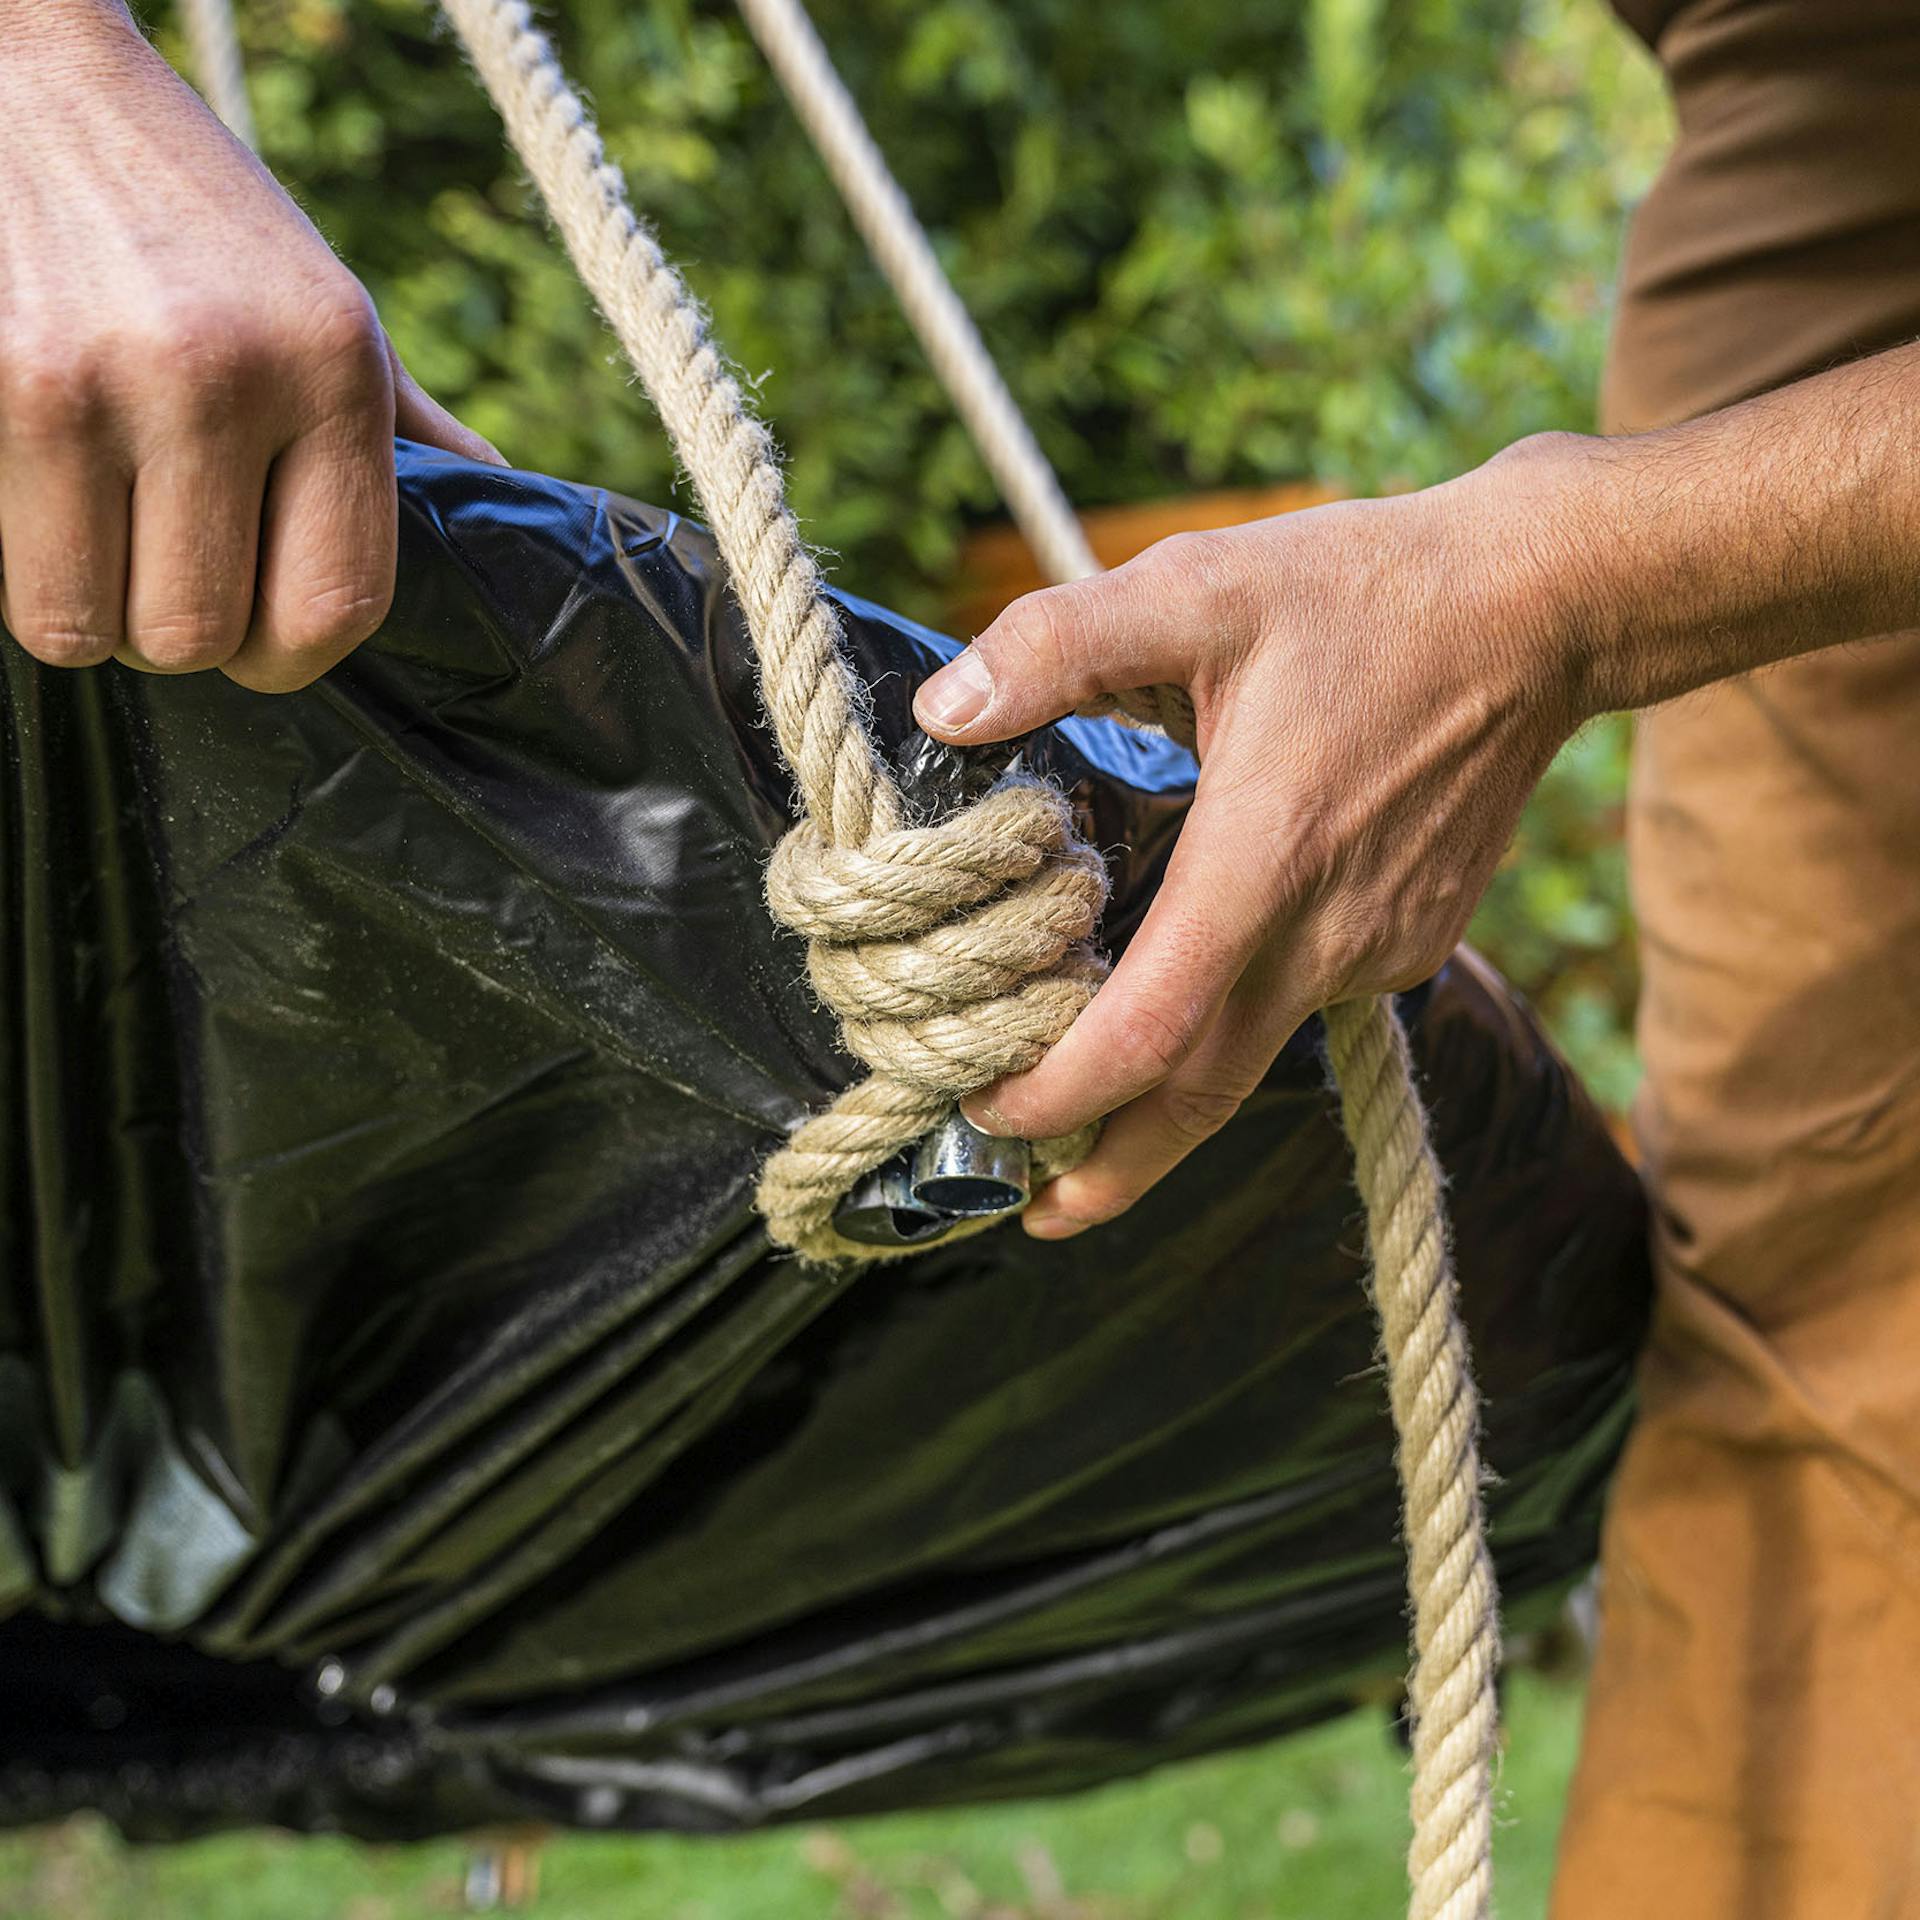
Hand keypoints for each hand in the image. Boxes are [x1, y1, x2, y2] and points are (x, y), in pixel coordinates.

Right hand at [0, 2, 500, 692]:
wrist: (37, 82)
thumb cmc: (202, 221)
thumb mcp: (332, 310)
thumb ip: (405, 426)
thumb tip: (504, 514)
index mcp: (334, 369)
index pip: (338, 605)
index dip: (294, 657)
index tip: (265, 639)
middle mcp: (225, 375)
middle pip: (206, 635)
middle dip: (185, 638)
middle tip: (167, 579)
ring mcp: (98, 381)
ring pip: (95, 626)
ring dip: (98, 617)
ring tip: (105, 550)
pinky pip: (11, 574)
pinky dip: (29, 574)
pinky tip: (49, 511)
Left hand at [913, 446, 1586, 1235]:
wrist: (1543, 610)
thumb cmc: (1370, 591)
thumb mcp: (1198, 587)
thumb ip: (1058, 644)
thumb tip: (943, 710)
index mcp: (1261, 867)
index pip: (1147, 1037)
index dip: (1060, 1097)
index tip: (990, 1119)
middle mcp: (1327, 935)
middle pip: (1201, 1097)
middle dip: (1112, 1169)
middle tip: (1036, 1212)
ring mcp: (1380, 948)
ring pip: (1254, 1049)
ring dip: (1169, 1089)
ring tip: (1085, 1096)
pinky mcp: (1413, 940)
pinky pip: (1306, 998)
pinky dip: (1237, 1015)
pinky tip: (1191, 979)